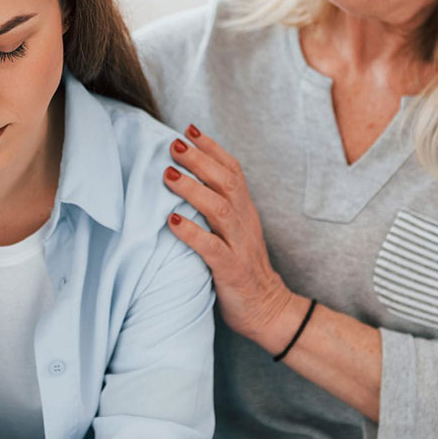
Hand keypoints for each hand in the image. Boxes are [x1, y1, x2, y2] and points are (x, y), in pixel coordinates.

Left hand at [161, 124, 297, 351]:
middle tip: (174, 144)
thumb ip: (216, 207)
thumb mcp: (233, 231)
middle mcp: (244, 222)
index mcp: (245, 210)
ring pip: (219, 209)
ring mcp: (239, 245)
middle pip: (225, 181)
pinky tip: (172, 223)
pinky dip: (192, 233)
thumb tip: (186, 180)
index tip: (189, 129)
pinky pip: (212, 249)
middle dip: (199, 160)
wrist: (268, 309)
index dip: (212, 148)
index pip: (232, 170)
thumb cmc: (241, 268)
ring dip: (193, 190)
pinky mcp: (232, 270)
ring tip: (169, 175)